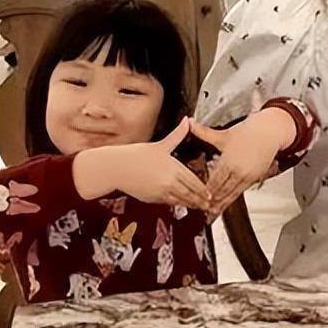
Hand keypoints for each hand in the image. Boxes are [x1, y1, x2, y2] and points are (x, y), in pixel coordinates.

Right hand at [73, 118, 210, 211]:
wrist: (117, 168)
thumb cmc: (137, 154)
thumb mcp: (161, 144)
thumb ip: (177, 134)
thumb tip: (187, 120)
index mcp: (174, 167)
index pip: (194, 181)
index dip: (203, 189)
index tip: (210, 194)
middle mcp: (169, 181)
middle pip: (189, 193)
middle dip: (200, 200)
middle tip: (209, 204)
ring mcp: (161, 191)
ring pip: (180, 200)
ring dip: (190, 204)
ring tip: (199, 207)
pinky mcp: (152, 198)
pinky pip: (168, 203)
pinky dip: (176, 204)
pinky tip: (181, 205)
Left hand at [192, 110, 292, 214]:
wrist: (269, 133)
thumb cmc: (247, 132)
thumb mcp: (223, 134)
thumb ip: (204, 132)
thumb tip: (189, 122)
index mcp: (228, 160)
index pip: (214, 179)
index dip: (205, 190)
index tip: (196, 197)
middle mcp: (238, 170)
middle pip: (222, 190)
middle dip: (212, 202)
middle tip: (202, 211)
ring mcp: (247, 176)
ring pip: (231, 193)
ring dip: (222, 204)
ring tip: (212, 214)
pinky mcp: (254, 178)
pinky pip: (240, 191)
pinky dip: (231, 199)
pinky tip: (225, 204)